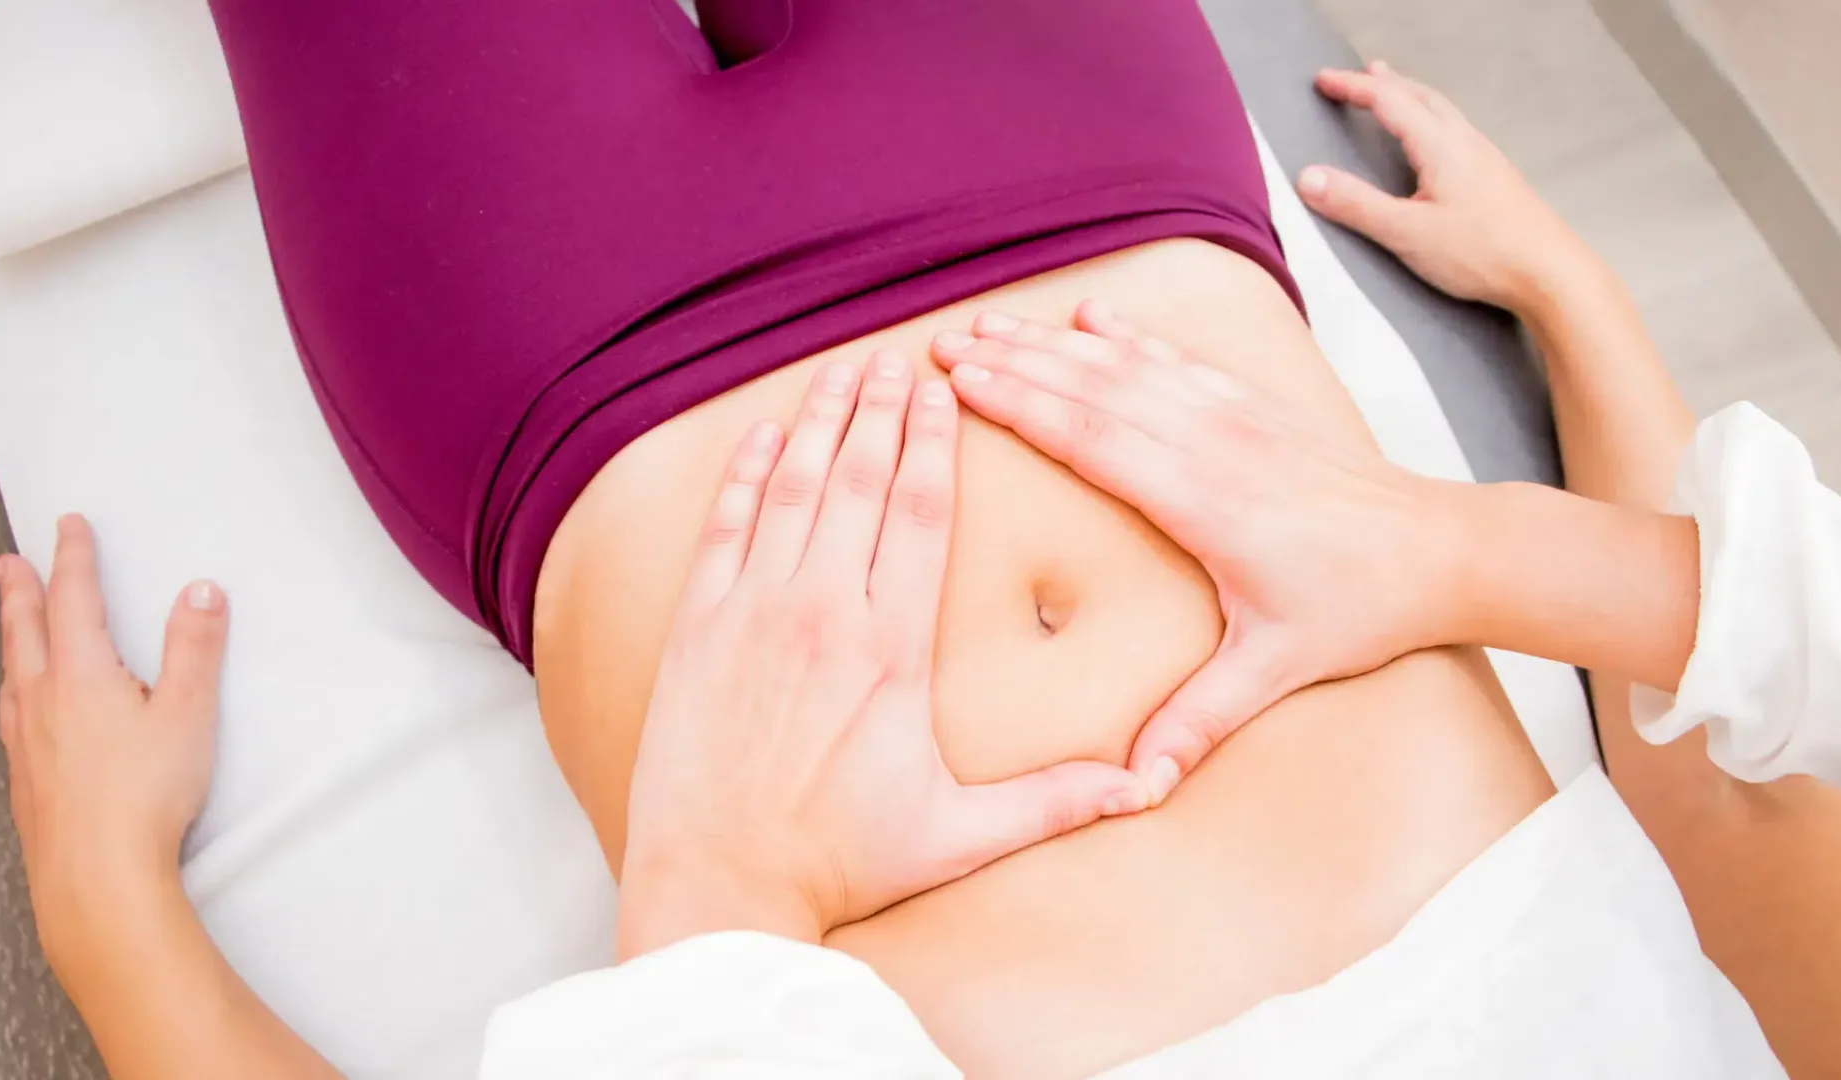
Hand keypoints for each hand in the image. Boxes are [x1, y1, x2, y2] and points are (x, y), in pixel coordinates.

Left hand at [0, 516, 227, 978]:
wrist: (95, 877)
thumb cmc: (142, 801)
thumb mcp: (189, 715)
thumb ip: (195, 650)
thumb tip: (200, 594)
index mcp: (82, 676)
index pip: (74, 600)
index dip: (74, 558)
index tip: (70, 528)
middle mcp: (42, 701)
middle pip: (25, 629)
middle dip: (20, 589)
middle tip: (10, 562)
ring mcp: (25, 740)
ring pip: (11, 670)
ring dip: (10, 634)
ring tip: (9, 620)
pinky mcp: (25, 776)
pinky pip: (9, 712)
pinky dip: (11, 687)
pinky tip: (18, 703)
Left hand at [617, 353, 1146, 957]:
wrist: (721, 883)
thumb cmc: (840, 863)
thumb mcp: (957, 835)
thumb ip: (1052, 802)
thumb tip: (1142, 789)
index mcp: (893, 650)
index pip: (920, 514)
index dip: (932, 442)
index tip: (941, 392)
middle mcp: (823, 614)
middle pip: (859, 481)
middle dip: (879, 411)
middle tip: (896, 357)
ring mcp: (753, 613)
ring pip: (791, 489)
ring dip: (816, 422)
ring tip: (839, 371)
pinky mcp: (698, 628)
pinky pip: (723, 526)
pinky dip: (742, 472)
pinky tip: (761, 434)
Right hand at [932, 306, 1469, 798]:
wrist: (1443, 552)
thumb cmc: (1360, 610)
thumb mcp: (1275, 669)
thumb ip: (1198, 720)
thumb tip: (1139, 781)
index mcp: (1207, 502)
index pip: (1093, 439)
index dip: (1022, 407)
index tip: (961, 384)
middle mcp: (1215, 444)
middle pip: (1096, 389)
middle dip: (1015, 364)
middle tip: (943, 345)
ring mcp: (1238, 416)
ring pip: (1131, 364)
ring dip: (1056, 343)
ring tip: (991, 325)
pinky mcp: (1258, 407)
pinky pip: (1180, 359)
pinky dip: (1130, 334)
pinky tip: (1092, 315)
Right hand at [1298, 61, 1595, 313]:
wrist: (1550, 273)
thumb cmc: (1486, 253)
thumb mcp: (1408, 232)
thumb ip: (1357, 205)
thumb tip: (1310, 179)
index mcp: (1441, 147)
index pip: (1389, 101)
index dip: (1352, 87)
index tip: (1325, 81)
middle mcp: (1466, 144)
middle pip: (1421, 96)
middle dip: (1385, 83)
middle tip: (1359, 75)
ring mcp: (1485, 160)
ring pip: (1443, 113)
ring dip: (1412, 97)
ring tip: (1395, 95)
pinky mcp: (1495, 180)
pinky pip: (1457, 134)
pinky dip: (1433, 122)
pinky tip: (1433, 144)